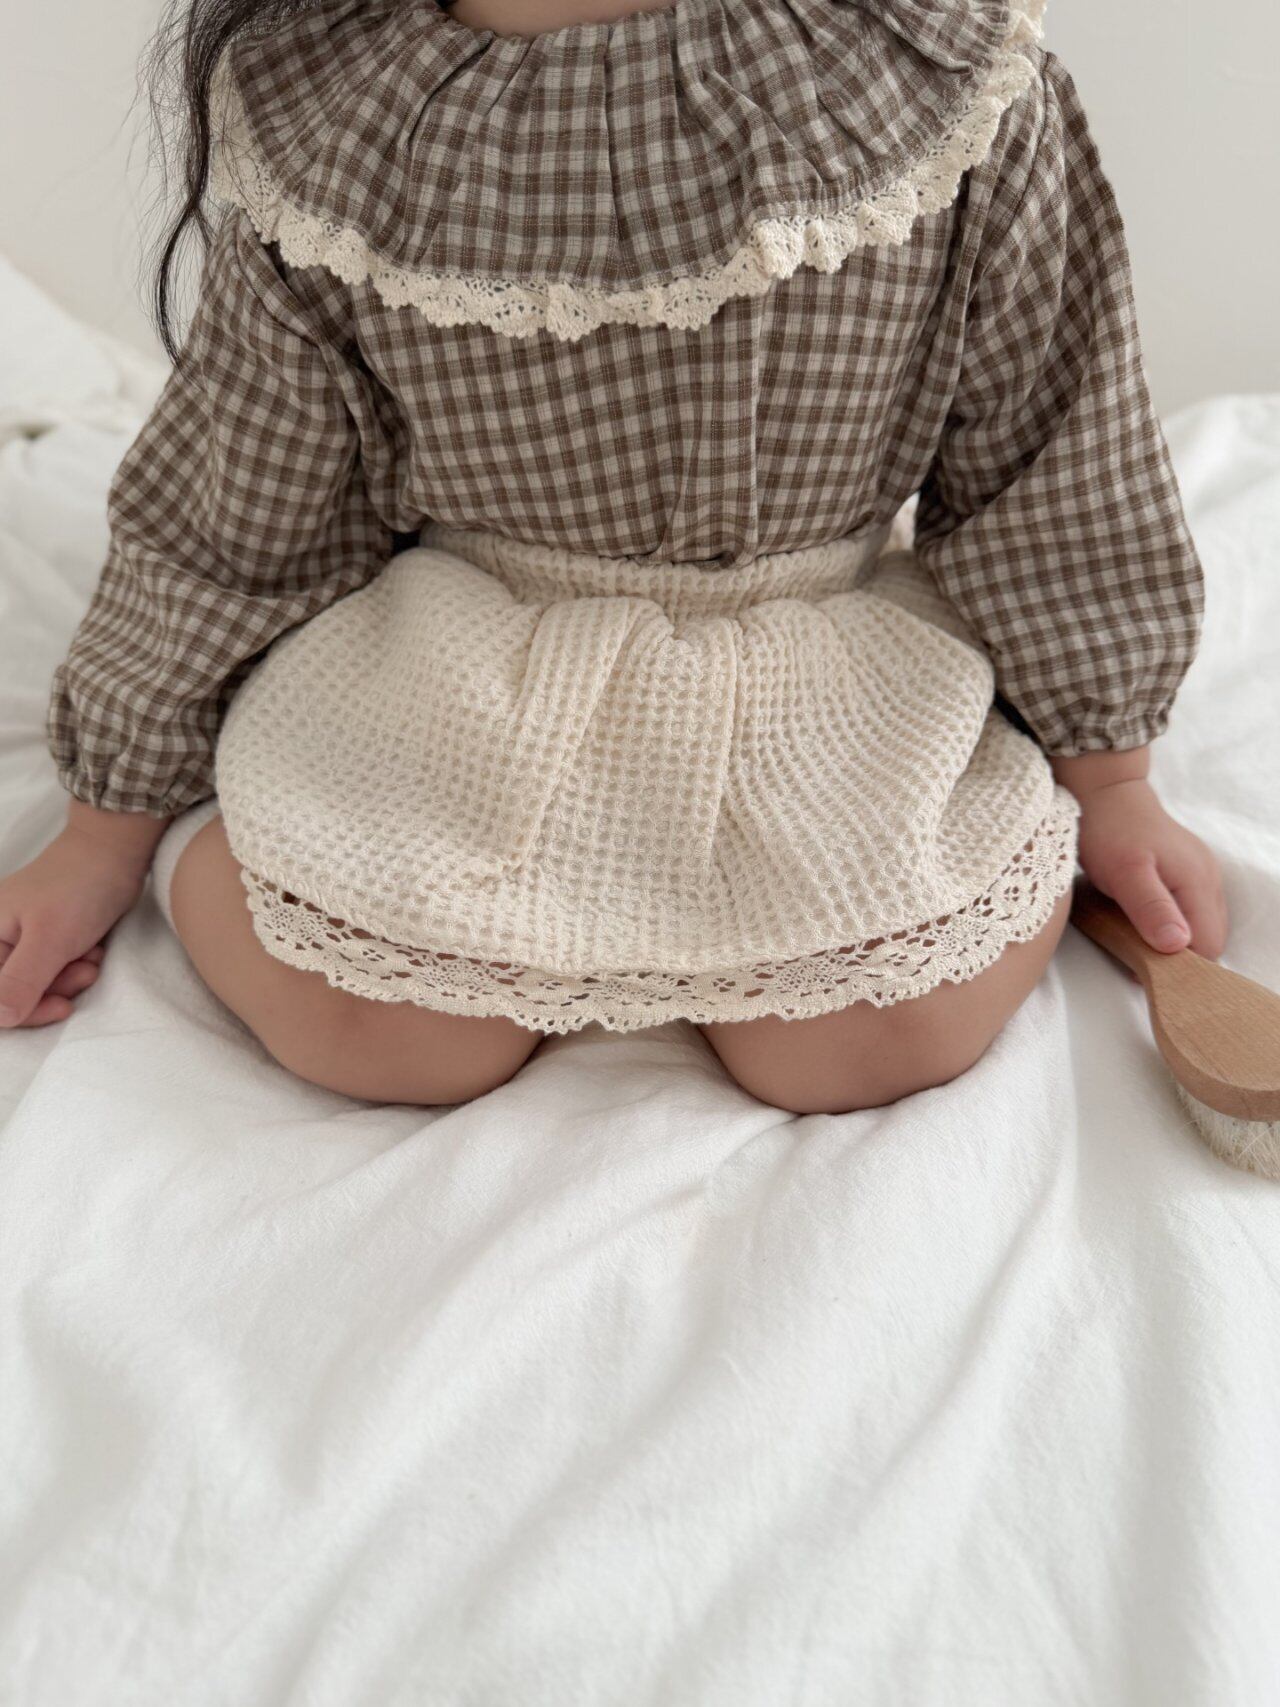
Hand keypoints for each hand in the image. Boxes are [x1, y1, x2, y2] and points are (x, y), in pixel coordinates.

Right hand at [0, 829, 151, 1027]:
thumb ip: (20, 982)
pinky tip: (92, 949)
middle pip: (17, 993)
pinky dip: (76, 965)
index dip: (25, 1011)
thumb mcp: (48, 940)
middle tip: (86, 970)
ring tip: (92, 955)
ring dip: (70, 977)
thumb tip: (0, 1019)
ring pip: (39, 984)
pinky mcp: (44, 938)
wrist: (113, 851)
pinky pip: (54, 969)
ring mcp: (20, 939)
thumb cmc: (77, 889)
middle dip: (56, 988)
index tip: (61, 1006)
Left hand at [1062, 773, 1227, 958]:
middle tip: (1135, 954)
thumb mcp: (1124, 873)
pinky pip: (1187, 911)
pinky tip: (1141, 919)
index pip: (1208, 946)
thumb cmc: (1109, 831)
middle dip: (1177, 956)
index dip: (1180, 964)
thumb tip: (1178, 946)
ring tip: (1135, 935)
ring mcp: (1200, 876)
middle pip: (1208, 940)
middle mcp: (1208, 880)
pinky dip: (1168, 923)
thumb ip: (1152, 908)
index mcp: (1198, 883)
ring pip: (1198, 927)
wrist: (1104, 793)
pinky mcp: (1187, 874)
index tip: (1146, 969)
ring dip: (1171, 940)